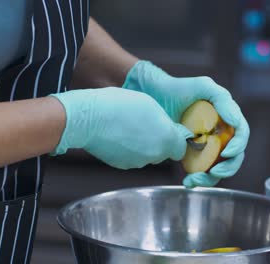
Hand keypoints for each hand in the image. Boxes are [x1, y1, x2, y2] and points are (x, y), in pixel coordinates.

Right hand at [50, 88, 192, 168]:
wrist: (89, 118)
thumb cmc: (119, 106)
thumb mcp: (151, 105)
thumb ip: (165, 122)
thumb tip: (170, 130)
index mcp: (166, 140)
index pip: (180, 149)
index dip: (175, 139)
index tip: (169, 130)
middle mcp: (154, 155)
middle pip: (163, 152)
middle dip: (159, 141)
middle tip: (146, 125)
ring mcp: (137, 162)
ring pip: (147, 155)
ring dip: (143, 145)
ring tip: (129, 127)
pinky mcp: (121, 165)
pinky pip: (131, 158)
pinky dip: (128, 150)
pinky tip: (119, 135)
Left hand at [123, 61, 249, 187]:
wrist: (153, 96)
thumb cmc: (179, 88)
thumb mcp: (203, 86)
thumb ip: (222, 98)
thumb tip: (236, 123)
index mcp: (228, 118)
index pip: (241, 135)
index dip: (238, 146)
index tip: (225, 153)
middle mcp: (221, 133)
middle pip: (234, 157)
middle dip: (227, 168)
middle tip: (214, 172)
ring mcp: (207, 146)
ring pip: (218, 168)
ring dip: (211, 179)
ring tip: (195, 179)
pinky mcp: (193, 155)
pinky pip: (201, 171)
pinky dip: (197, 179)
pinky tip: (187, 181)